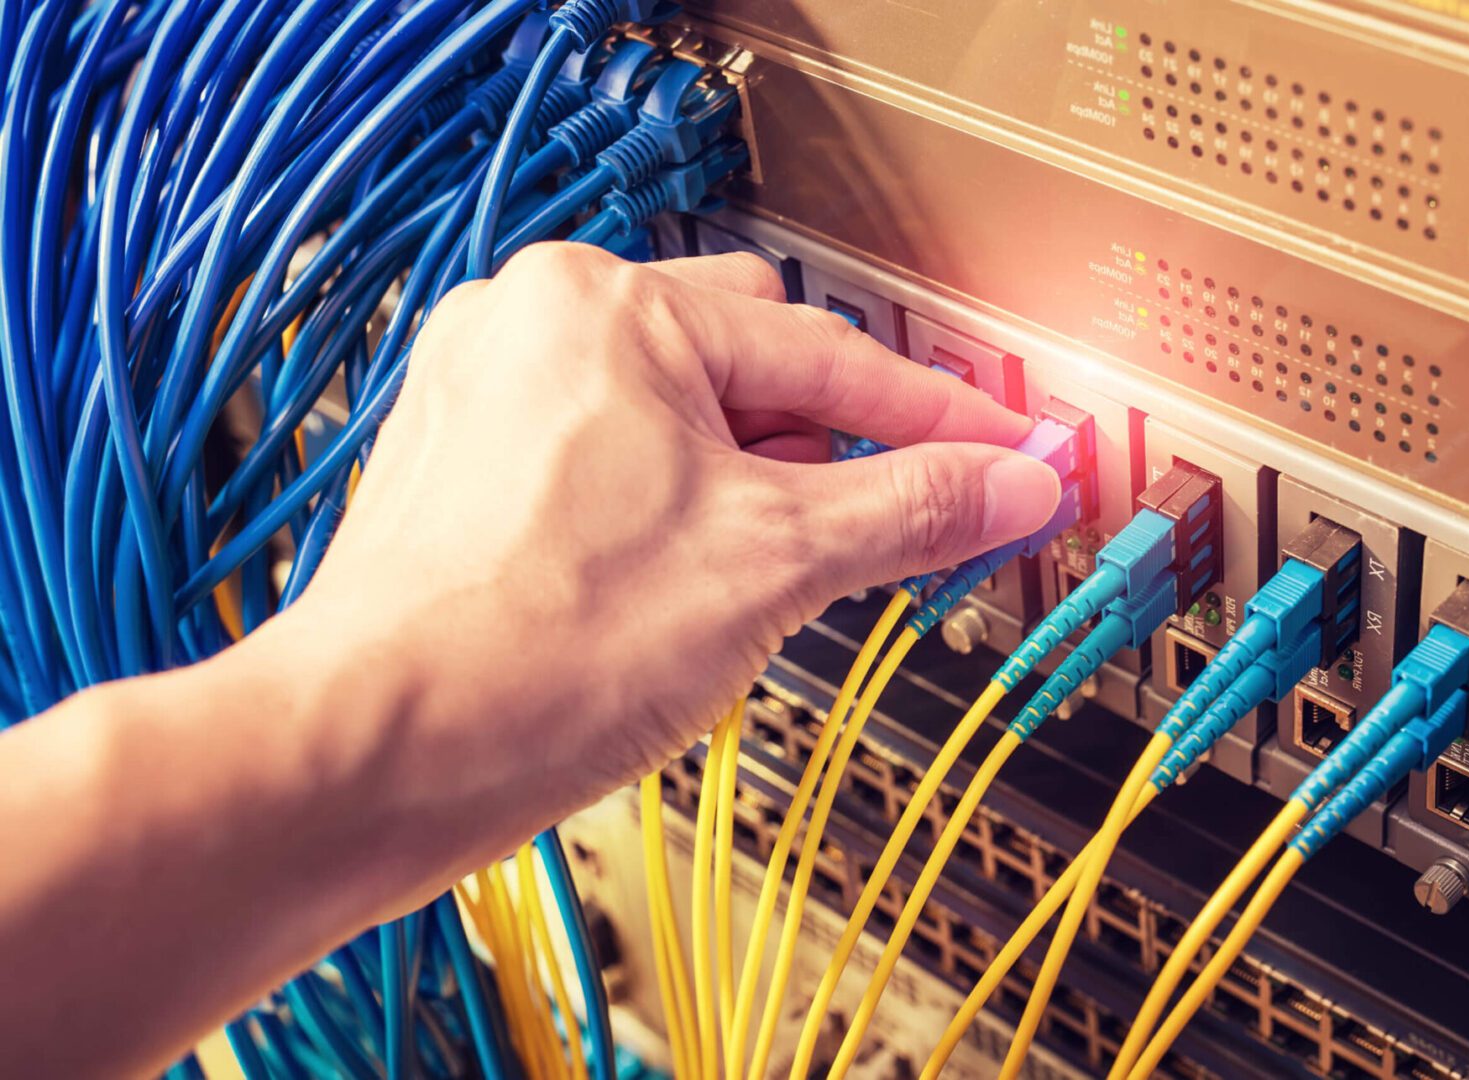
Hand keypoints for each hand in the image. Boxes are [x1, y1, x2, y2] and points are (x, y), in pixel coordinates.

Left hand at [277, 242, 1059, 891]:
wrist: (377, 756)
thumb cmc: (527, 649)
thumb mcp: (771, 566)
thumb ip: (910, 508)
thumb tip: (1010, 486)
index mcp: (608, 307)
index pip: (828, 356)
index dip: (938, 418)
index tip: (1008, 452)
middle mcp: (536, 328)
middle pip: (752, 370)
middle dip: (825, 453)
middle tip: (870, 527)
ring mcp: (492, 397)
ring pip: (683, 422)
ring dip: (747, 492)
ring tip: (742, 584)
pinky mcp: (470, 469)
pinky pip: (617, 463)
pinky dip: (675, 514)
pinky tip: (673, 590)